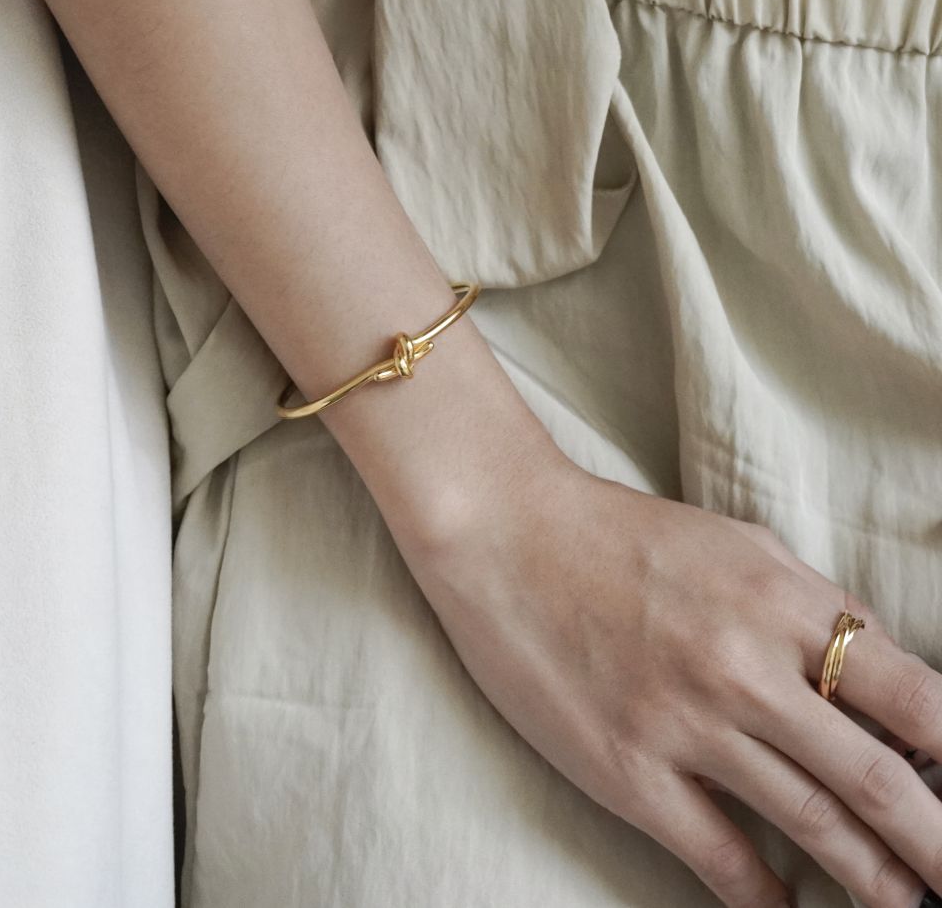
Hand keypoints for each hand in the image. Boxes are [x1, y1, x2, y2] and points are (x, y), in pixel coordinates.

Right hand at [396, 453, 941, 907]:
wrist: (504, 532)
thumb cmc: (622, 534)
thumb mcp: (737, 543)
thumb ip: (810, 604)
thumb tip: (879, 666)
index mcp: (778, 601)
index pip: (912, 696)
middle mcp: (744, 667)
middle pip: (878, 780)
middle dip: (938, 844)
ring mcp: (685, 724)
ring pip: (812, 826)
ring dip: (875, 882)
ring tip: (908, 906)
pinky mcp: (629, 770)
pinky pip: (720, 857)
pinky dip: (765, 897)